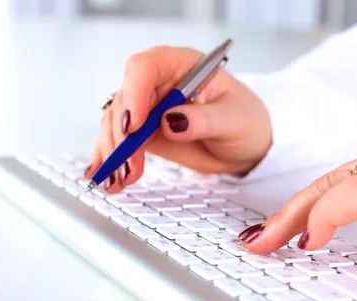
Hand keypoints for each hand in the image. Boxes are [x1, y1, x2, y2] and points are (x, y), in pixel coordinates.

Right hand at [85, 46, 271, 192]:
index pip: (145, 68)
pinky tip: (110, 178)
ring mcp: (148, 107)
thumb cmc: (246, 121)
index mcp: (181, 65)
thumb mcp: (234, 119)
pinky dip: (112, 160)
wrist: (247, 144)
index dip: (134, 94)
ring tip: (120, 180)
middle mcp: (159, 82)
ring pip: (115, 123)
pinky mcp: (144, 133)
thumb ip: (204, 119)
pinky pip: (119, 142)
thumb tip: (170, 122)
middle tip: (129, 165)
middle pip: (124, 99)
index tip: (135, 126)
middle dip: (122, 135)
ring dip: (114, 152)